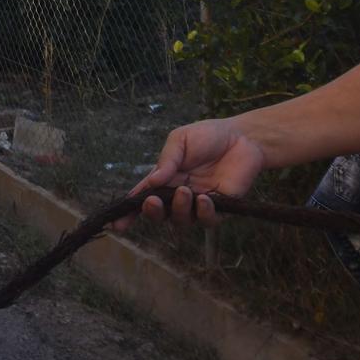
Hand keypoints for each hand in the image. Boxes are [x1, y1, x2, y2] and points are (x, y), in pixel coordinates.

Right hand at [121, 118, 268, 229]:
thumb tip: (151, 182)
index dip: (130, 212)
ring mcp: (199, 203)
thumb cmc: (209, 136)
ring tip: (184, 192)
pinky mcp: (221, 208)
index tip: (117, 223)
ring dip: (178, 210)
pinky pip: (207, 220)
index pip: (144, 197)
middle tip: (152, 202)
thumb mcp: (180, 140)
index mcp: (166, 178)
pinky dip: (203, 212)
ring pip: (182, 220)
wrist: (243, 137)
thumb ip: (167, 160)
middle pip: (160, 214)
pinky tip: (204, 199)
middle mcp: (179, 194)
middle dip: (152, 213)